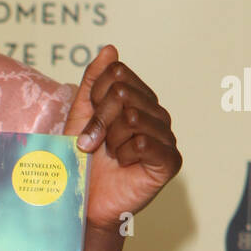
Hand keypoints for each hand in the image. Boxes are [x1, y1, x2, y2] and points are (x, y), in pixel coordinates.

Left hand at [64, 45, 181, 232]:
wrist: (83, 202)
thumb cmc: (81, 161)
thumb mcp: (80, 114)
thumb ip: (94, 81)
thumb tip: (110, 49)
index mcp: (138, 100)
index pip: (116, 74)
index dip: (94, 97)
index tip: (89, 121)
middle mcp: (156, 114)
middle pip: (122, 93)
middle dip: (98, 120)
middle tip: (94, 144)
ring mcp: (165, 137)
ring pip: (131, 117)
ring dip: (110, 140)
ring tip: (110, 156)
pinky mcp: (170, 161)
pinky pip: (144, 142)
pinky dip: (125, 154)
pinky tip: (124, 165)